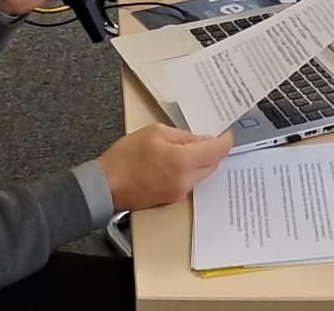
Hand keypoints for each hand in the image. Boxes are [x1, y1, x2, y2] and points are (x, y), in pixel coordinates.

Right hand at [97, 124, 232, 210]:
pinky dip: (190, 171)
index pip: (217, 151)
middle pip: (213, 164)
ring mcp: (179, 193)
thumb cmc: (127, 156)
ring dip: (202, 161)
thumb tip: (201, 139)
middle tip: (206, 136)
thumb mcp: (156, 132)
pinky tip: (179, 160)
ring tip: (189, 146)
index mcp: (183, 161)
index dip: (225, 140)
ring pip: (202, 174)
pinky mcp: (172, 200)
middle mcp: (186, 181)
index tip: (227, 133)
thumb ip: (183, 136)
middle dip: (213, 150)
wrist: (106, 186)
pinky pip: (189, 182)